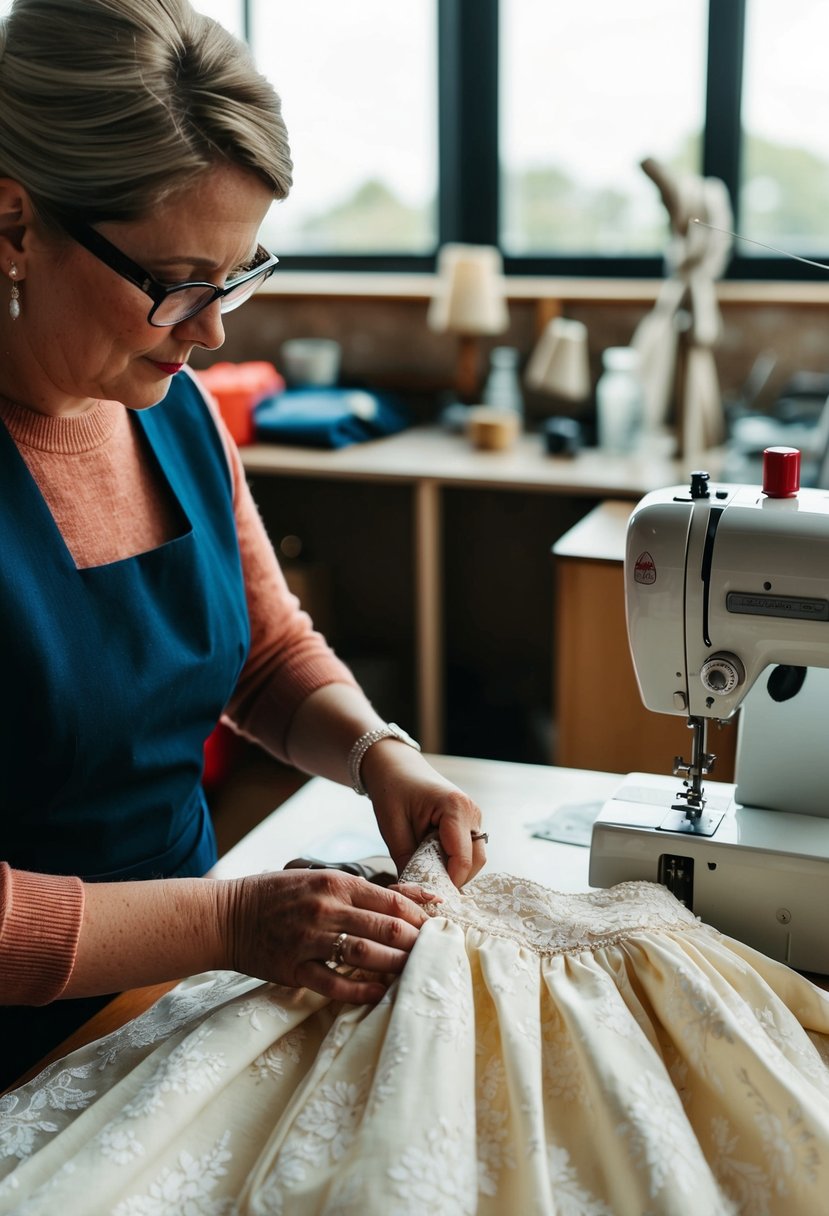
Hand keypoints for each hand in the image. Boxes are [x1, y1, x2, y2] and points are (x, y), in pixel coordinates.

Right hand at [217, 868, 435, 1003]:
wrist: (227, 916)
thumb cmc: (281, 895)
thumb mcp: (323, 880)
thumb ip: (369, 891)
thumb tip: (421, 896)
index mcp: (335, 883)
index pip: (392, 901)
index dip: (420, 916)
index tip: (437, 928)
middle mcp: (325, 909)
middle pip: (385, 928)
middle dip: (416, 942)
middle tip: (434, 953)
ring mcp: (309, 940)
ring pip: (365, 954)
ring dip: (396, 965)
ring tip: (414, 972)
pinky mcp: (294, 968)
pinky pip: (334, 983)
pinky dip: (361, 990)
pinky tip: (380, 993)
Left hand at [361, 742, 485, 886]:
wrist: (395, 766)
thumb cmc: (391, 790)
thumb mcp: (392, 828)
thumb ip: (407, 861)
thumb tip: (415, 893)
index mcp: (455, 808)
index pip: (462, 860)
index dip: (447, 882)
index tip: (426, 894)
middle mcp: (472, 811)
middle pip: (476, 862)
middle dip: (454, 879)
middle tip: (427, 886)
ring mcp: (474, 815)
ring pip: (476, 857)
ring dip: (456, 870)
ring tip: (428, 870)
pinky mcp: (470, 820)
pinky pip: (470, 849)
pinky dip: (455, 860)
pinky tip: (434, 859)